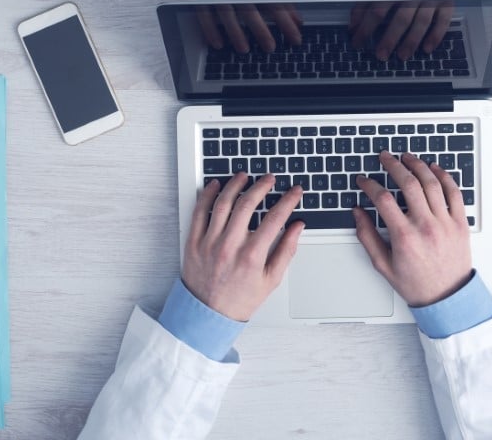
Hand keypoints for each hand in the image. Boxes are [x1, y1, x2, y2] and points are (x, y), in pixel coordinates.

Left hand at [182, 173, 305, 320]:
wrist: (207, 315)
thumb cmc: (239, 299)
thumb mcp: (271, 280)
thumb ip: (286, 251)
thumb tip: (297, 227)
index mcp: (251, 256)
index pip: (274, 218)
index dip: (288, 200)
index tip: (294, 191)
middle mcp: (229, 246)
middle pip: (247, 205)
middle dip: (261, 186)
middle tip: (269, 178)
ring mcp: (209, 243)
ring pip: (222, 203)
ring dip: (235, 185)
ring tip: (244, 176)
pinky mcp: (193, 242)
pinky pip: (199, 212)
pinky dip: (208, 195)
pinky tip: (216, 186)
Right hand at [195, 3, 302, 53]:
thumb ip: (282, 2)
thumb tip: (299, 22)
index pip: (274, 4)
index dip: (286, 23)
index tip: (296, 40)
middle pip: (251, 9)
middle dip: (261, 29)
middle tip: (270, 48)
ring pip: (227, 13)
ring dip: (236, 32)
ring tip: (244, 49)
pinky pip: (204, 13)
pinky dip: (210, 29)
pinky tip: (218, 44)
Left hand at [348, 1, 454, 60]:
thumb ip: (365, 4)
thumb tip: (353, 26)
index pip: (376, 11)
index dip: (366, 29)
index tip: (357, 43)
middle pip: (400, 19)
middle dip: (389, 39)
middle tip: (381, 56)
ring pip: (421, 22)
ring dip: (411, 41)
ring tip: (402, 56)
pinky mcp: (446, 1)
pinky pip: (443, 20)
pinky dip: (436, 35)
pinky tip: (427, 49)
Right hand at [352, 151, 472, 306]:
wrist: (447, 298)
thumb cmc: (416, 284)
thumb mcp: (383, 265)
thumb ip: (367, 237)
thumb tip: (358, 213)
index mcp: (404, 237)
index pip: (383, 199)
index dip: (369, 185)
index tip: (364, 181)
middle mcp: (426, 226)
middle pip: (408, 184)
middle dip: (393, 165)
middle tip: (385, 158)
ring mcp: (445, 223)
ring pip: (432, 183)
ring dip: (417, 165)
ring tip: (407, 158)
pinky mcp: (460, 223)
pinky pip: (454, 193)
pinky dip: (444, 177)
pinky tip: (434, 168)